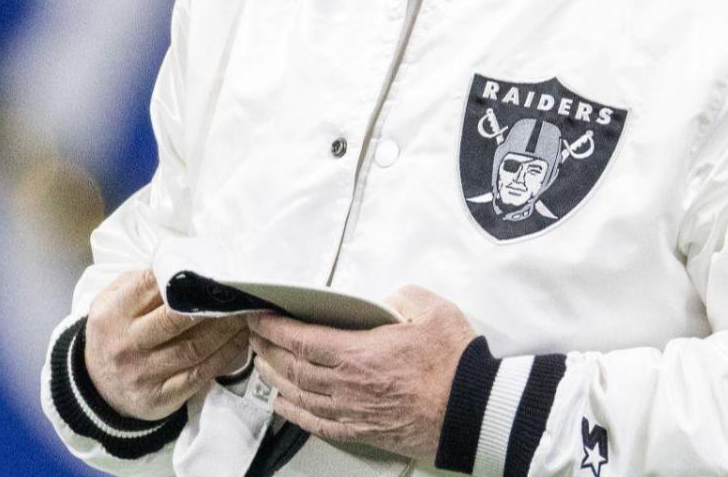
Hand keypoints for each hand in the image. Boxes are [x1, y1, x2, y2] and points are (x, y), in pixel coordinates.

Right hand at [83, 269, 250, 421]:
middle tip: (237, 292)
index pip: (150, 287)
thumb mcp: (111, 303)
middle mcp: (126, 344)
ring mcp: (143, 373)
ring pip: (194, 348)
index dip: (184, 277)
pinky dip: (225, 356)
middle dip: (212, 304)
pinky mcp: (161, 396)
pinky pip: (200, 374)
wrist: (99, 389)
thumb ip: (139, 282)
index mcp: (112, 314)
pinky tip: (239, 341)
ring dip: (226, 329)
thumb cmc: (115, 333)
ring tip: (245, 313)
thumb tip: (181, 262)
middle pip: (176, 319)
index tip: (210, 270)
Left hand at [247, 286, 477, 460]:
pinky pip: (318, 424)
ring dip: (275, 378)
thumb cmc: (455, 365)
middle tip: (256, 336)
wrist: (472, 412)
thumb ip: (402, 296)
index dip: (274, 328)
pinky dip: (295, 413)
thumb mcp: (432, 310)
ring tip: (262, 364)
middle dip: (268, 349)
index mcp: (358, 353)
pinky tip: (284, 406)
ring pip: (299, 395)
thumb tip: (385, 300)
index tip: (259, 317)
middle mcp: (347, 385)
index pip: (301, 339)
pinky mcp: (363, 432)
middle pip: (292, 367)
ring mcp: (353, 411)